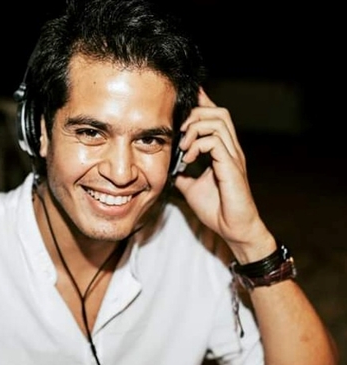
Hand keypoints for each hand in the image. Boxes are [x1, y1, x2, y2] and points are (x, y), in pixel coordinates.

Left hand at [173, 88, 274, 261]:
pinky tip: (188, 159)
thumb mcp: (192, 188)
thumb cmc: (216, 209)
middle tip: (180, 132)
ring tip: (183, 147)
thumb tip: (168, 168)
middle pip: (219, 112)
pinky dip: (197, 145)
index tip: (186, 99)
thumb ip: (183, 174)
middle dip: (196, 114)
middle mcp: (231, 149)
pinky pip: (214, 142)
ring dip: (195, 129)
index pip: (216, 118)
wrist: (233, 228)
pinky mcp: (231, 166)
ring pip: (218, 121)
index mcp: (223, 151)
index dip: (202, 104)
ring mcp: (233, 156)